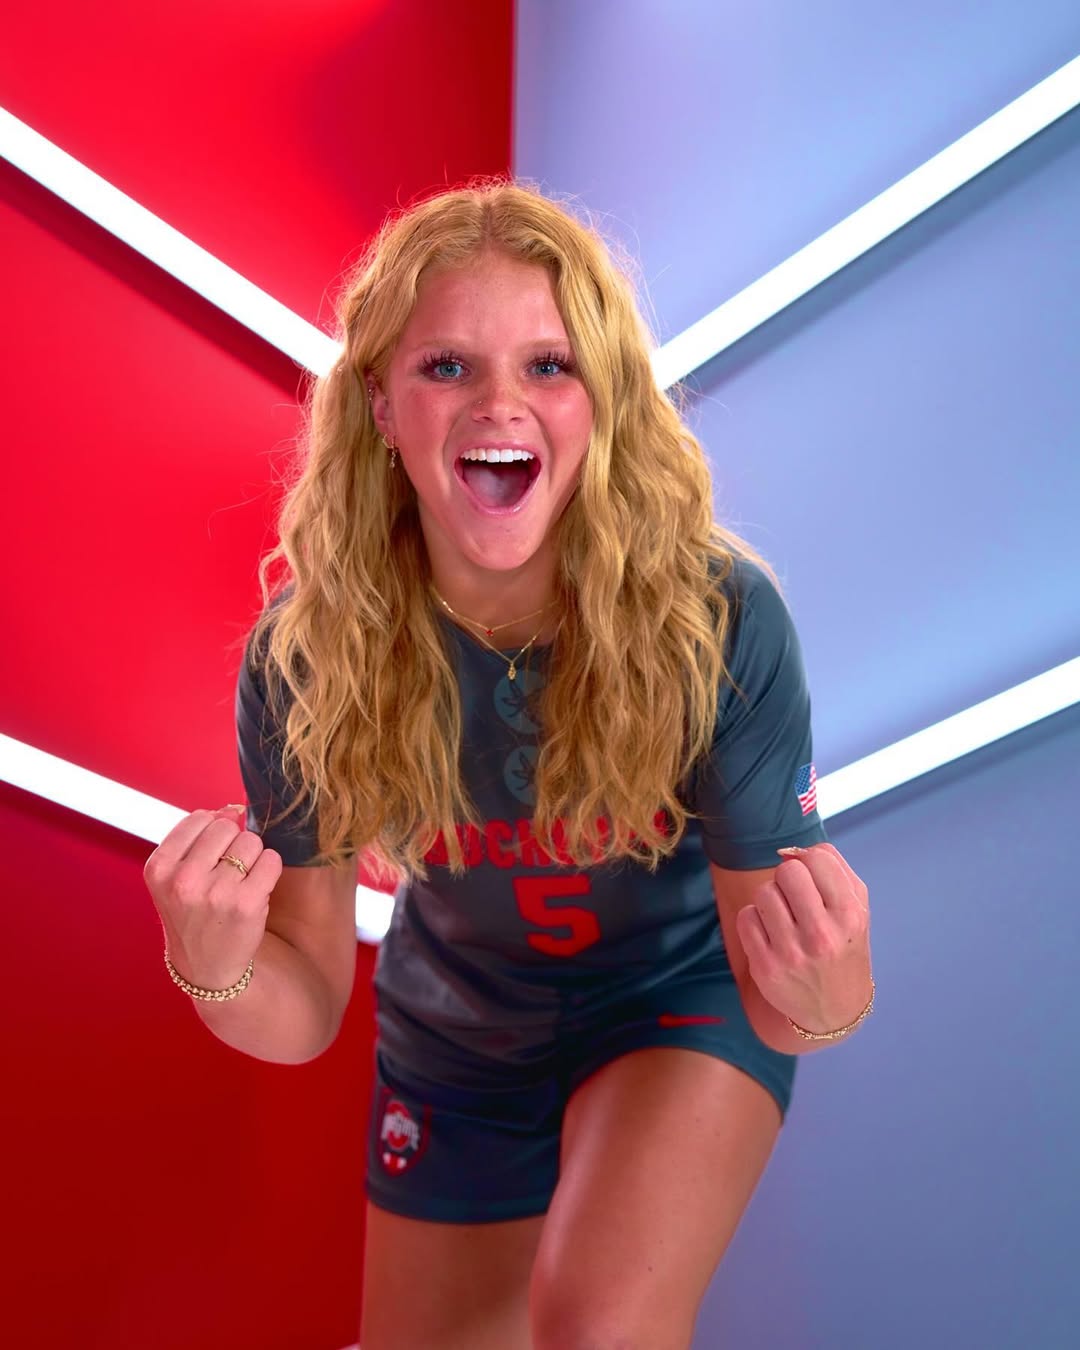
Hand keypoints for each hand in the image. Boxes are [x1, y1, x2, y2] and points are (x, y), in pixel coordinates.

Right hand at [144, 805, 282, 989]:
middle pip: (226, 827)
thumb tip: (232, 808)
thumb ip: (196, 838)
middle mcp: (183, 880)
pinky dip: (269, 868)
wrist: (207, 966)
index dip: (212, 831)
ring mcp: (216, 892)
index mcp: (159, 868)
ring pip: (251, 841)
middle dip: (232, 843)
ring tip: (239, 882)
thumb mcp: (175, 877)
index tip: (210, 855)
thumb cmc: (194, 914)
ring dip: (252, 856)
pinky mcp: (247, 903)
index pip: (199, 819)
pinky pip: (272, 859)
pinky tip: (256, 888)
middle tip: (226, 872)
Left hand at [734, 842, 872, 1033]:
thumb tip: (790, 850)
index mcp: (849, 915)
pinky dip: (755, 920)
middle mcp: (822, 935)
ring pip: (763, 892)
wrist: (836, 1008)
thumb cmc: (844, 944)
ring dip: (770, 899)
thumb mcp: (857, 906)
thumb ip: (832, 867)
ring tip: (785, 917)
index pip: (817, 859)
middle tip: (795, 898)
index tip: (812, 878)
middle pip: (786, 872)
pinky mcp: (765, 967)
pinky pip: (745, 917)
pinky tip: (771, 934)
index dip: (809, 862)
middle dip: (788, 879)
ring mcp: (791, 953)